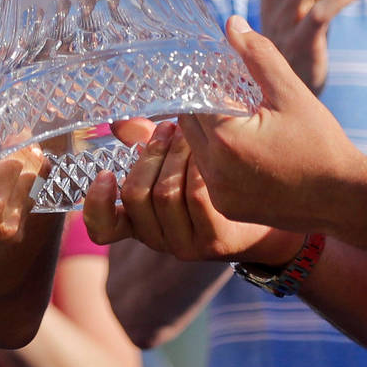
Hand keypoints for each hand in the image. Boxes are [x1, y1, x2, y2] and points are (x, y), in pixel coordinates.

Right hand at [0, 49, 42, 255]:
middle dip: (21, 154)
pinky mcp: (0, 237)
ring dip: (20, 171)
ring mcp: (5, 233)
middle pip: (36, 173)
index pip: (30, 157)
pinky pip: (22, 205)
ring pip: (32, 189)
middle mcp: (5, 221)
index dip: (19, 141)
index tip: (5, 131)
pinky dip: (14, 189)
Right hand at [81, 121, 299, 264]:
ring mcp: (186, 245)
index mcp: (141, 223)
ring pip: (165, 193)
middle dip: (151, 154)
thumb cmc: (214, 181)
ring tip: (191, 133)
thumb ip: (144, 145)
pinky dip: (198, 166)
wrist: (269, 215)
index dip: (97, 203)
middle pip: (137, 195)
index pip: (104, 228)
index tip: (105, 173)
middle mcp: (159, 239)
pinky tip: (209, 150)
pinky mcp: (215, 242)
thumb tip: (119, 122)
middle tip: (168, 127)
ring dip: (176, 155)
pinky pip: (196, 195)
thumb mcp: (174, 163)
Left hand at [175, 18, 366, 236]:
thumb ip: (259, 56)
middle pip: (189, 125)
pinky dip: (219, 159)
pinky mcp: (228, 208)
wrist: (345, 199)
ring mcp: (220, 194)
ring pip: (196, 152)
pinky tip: (244, 149)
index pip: (193, 99)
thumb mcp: (292, 93)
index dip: (205, 82)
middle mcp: (214, 171)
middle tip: (228, 94)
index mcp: (226, 138)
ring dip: (209, 133)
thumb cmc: (322, 144)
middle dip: (204, 106)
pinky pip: (209, 176)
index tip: (220, 75)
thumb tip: (232, 23)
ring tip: (238, 120)